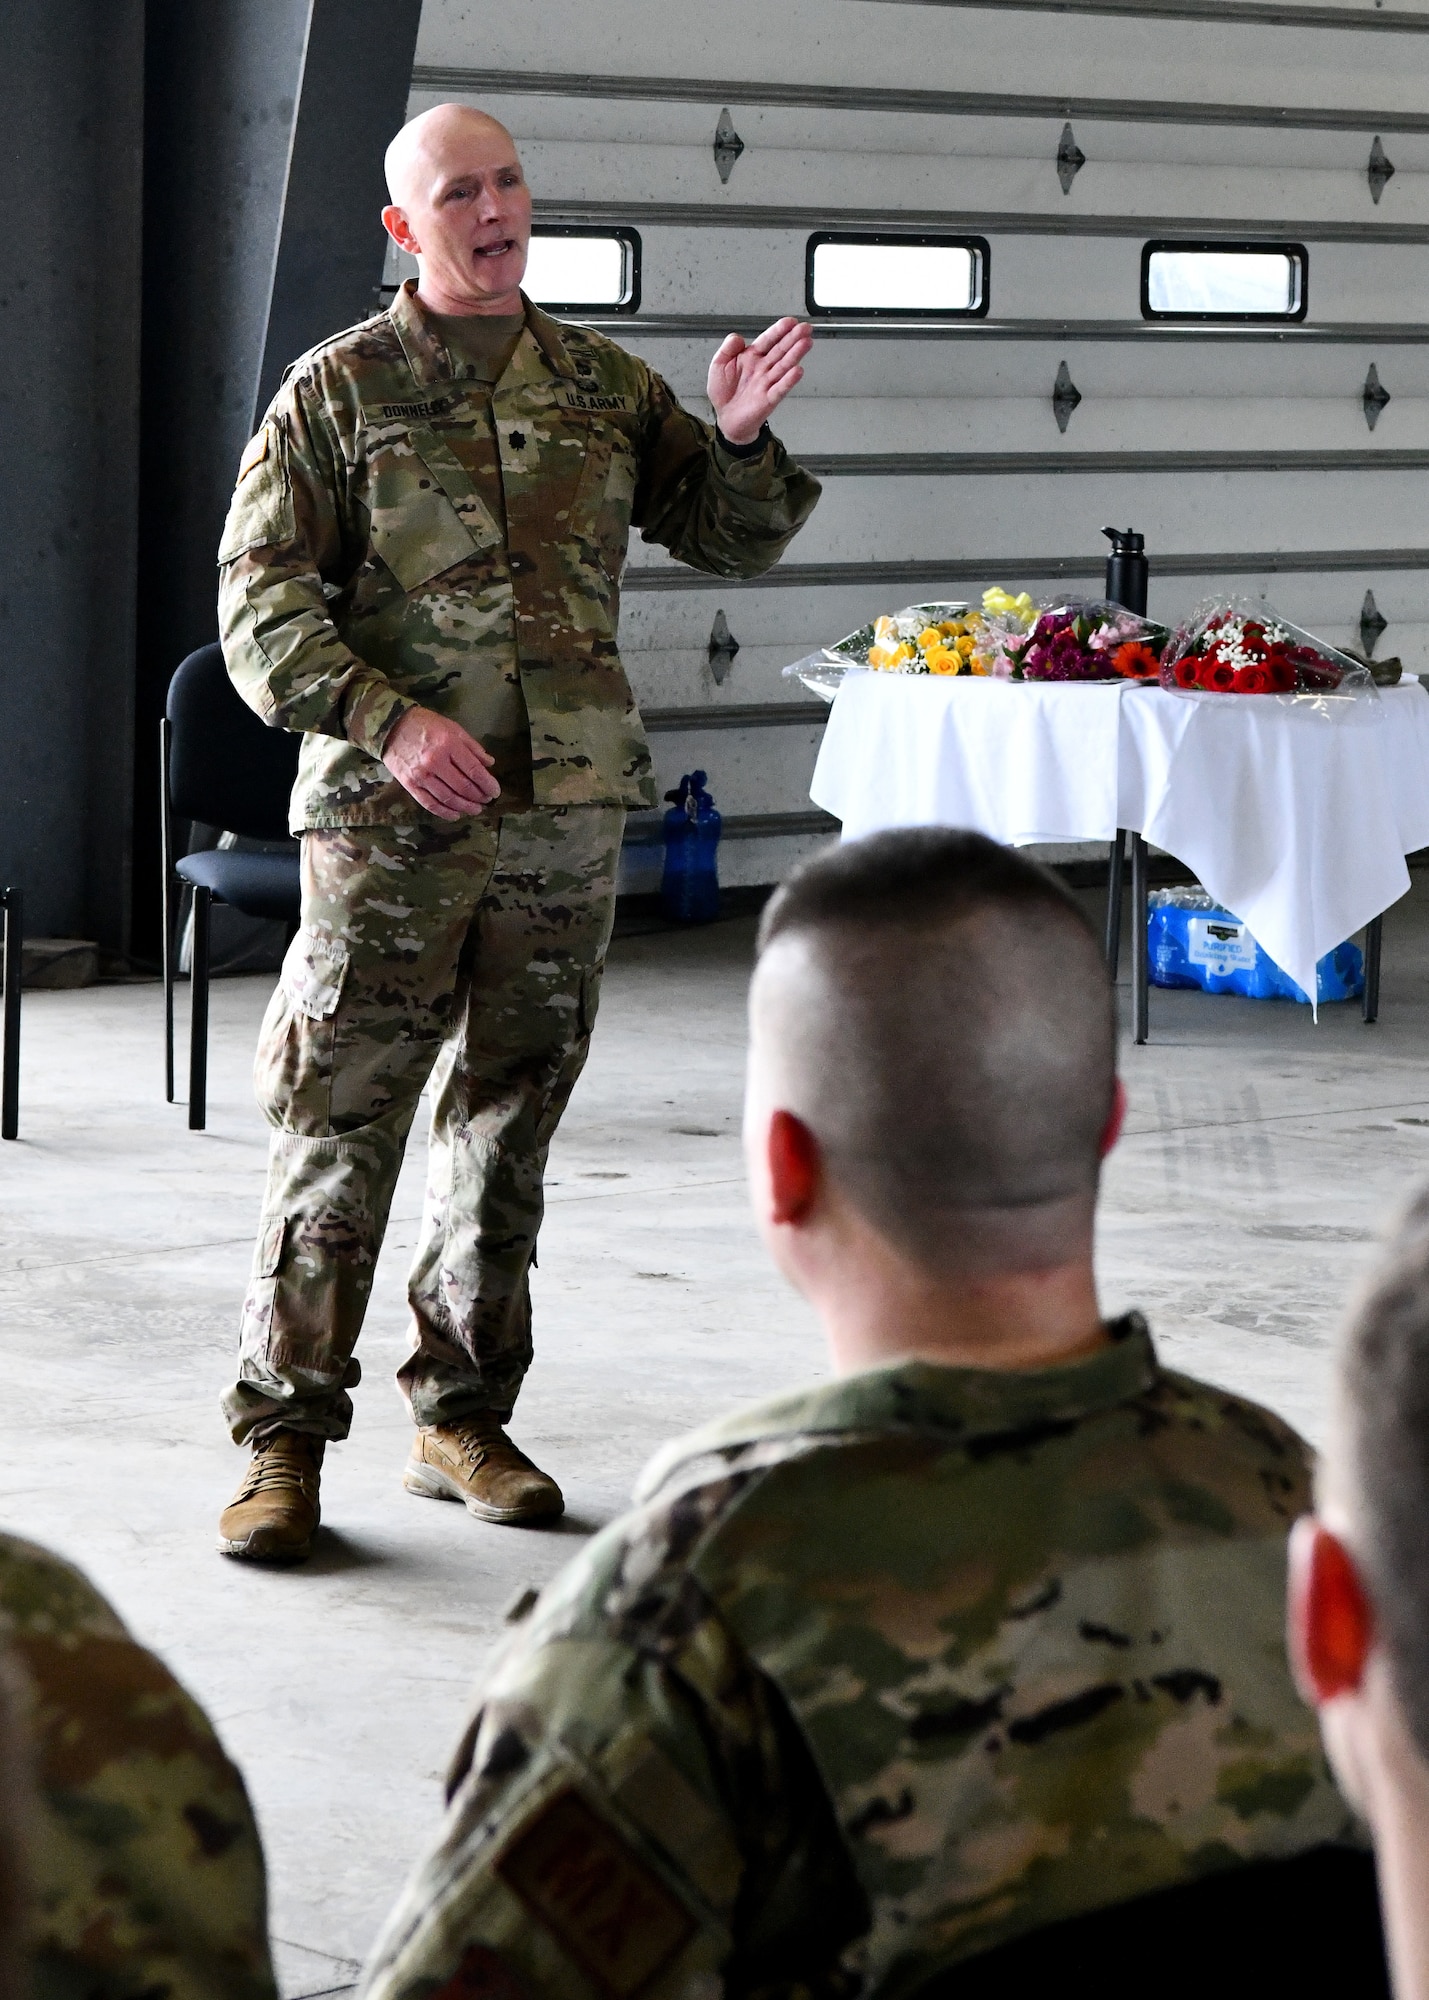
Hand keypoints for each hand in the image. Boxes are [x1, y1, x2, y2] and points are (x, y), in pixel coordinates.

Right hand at [383, 706, 499, 819]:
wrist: (390, 726)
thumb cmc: (425, 724)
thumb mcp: (452, 727)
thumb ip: (472, 746)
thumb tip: (489, 763)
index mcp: (449, 744)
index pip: (474, 770)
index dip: (487, 784)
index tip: (495, 792)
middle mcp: (435, 761)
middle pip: (463, 786)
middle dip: (478, 797)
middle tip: (486, 801)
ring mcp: (421, 775)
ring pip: (448, 798)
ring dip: (465, 807)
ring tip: (475, 810)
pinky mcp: (409, 784)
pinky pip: (429, 803)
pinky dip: (444, 812)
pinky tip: (455, 815)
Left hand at [706, 316, 812, 445]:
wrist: (726, 418)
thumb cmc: (724, 392)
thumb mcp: (718, 364)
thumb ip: (727, 349)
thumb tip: (737, 337)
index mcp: (751, 357)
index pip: (767, 340)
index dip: (778, 330)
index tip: (789, 322)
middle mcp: (762, 368)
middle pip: (780, 350)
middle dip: (793, 338)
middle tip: (805, 328)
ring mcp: (767, 383)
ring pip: (784, 366)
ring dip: (795, 354)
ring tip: (806, 343)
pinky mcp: (769, 399)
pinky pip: (780, 388)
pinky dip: (789, 380)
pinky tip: (797, 371)